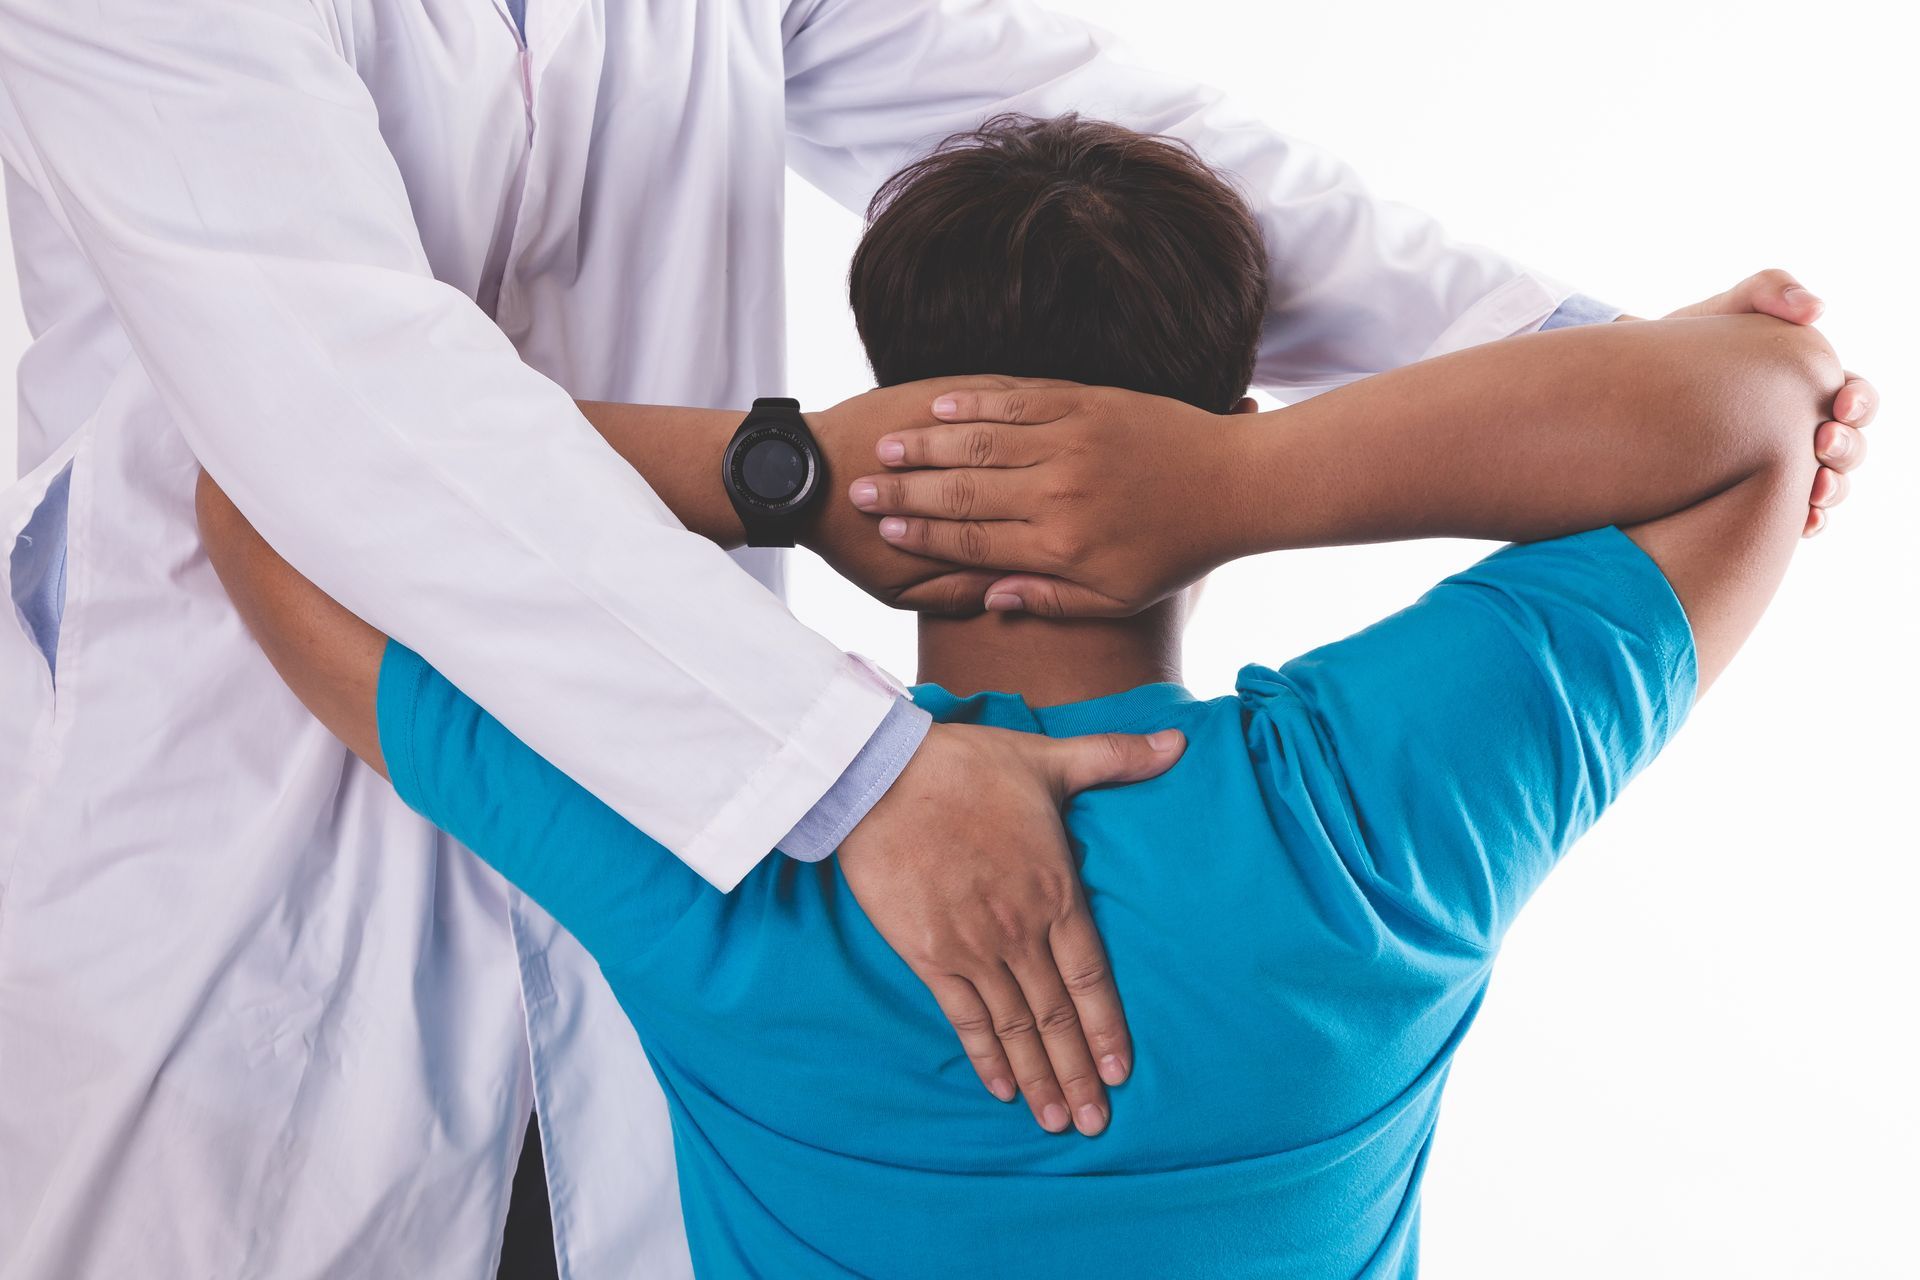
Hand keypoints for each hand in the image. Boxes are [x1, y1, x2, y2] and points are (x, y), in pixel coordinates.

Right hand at [837, 720, 1186, 1135]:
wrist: (882, 776)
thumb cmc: (966, 765)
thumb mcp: (1048, 758)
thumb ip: (1114, 759)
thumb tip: (1177, 743)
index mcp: (1055, 892)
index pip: (1091, 979)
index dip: (1107, 1029)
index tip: (1122, 1073)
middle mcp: (1019, 931)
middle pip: (1056, 1018)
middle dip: (1078, 1075)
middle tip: (1095, 1124)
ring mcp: (973, 947)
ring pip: (1015, 1028)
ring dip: (1037, 1078)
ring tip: (1055, 1121)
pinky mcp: (928, 954)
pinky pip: (964, 1017)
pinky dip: (985, 1055)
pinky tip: (1001, 1087)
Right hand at [846, 384, 1243, 617]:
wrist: (1233, 486)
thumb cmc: (1174, 550)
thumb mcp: (1116, 597)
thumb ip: (1051, 599)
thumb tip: (994, 600)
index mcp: (1059, 546)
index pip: (971, 540)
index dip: (919, 533)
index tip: (880, 528)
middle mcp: (1057, 494)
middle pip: (961, 491)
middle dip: (904, 490)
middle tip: (860, 486)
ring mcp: (1070, 444)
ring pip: (980, 442)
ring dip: (927, 443)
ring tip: (888, 445)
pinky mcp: (1086, 403)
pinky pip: (1017, 401)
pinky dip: (974, 404)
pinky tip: (940, 405)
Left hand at [1654, 269, 1876, 536]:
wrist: (1626, 390)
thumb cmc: (1683, 345)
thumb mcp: (1723, 311)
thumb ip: (1768, 290)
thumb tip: (1816, 308)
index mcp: (1807, 387)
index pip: (1854, 396)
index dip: (1859, 401)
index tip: (1840, 402)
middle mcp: (1801, 430)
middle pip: (1850, 446)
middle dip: (1846, 447)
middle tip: (1820, 441)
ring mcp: (1779, 468)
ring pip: (1829, 486)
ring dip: (1832, 488)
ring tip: (1814, 487)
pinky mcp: (1751, 500)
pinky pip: (1791, 521)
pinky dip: (1806, 523)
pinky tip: (1800, 523)